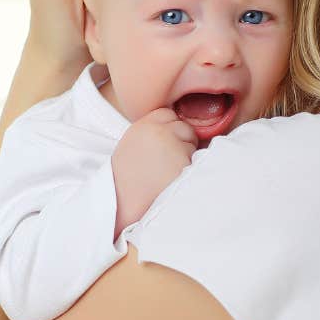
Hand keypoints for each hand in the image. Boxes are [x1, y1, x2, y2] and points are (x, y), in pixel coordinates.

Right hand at [112, 108, 198, 234]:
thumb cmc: (127, 180)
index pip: (168, 113)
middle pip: (184, 127)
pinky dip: (189, 171)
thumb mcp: (131, 146)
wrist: (122, 205)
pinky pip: (196, 162)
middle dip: (182, 141)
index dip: (170, 129)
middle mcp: (157, 132)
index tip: (164, 145)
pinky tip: (172, 181)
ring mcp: (172, 146)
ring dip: (186, 157)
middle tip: (166, 162)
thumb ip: (150, 132)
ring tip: (166, 174)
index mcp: (142, 126)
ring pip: (193, 144)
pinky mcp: (183, 163)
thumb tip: (175, 125)